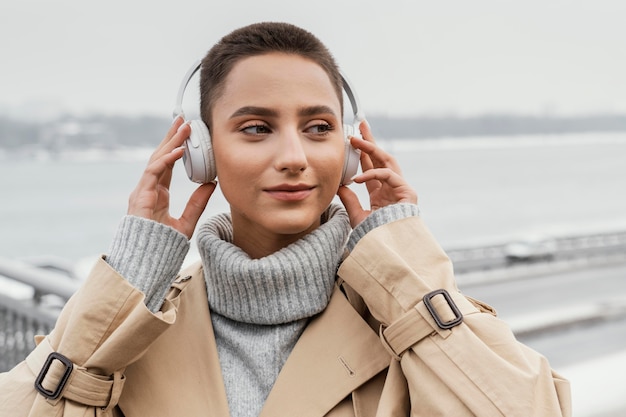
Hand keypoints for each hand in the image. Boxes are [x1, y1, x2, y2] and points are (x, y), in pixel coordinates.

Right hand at [127, 117, 215, 238]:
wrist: (147, 261)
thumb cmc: (163, 245)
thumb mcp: (186, 221)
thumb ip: (197, 203)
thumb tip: (211, 184)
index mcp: (158, 192)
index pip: (167, 163)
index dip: (177, 147)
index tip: (187, 132)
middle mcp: (148, 188)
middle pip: (160, 156)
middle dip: (172, 137)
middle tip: (184, 119)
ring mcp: (142, 191)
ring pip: (156, 159)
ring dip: (170, 142)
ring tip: (183, 128)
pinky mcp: (140, 196)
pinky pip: (153, 173)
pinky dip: (165, 161)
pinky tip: (178, 151)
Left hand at [337, 120, 417, 227]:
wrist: (386, 249)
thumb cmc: (374, 236)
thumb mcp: (356, 215)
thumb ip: (349, 199)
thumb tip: (338, 185)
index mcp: (381, 193)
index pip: (371, 167)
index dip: (362, 153)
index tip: (351, 140)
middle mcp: (392, 188)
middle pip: (381, 158)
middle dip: (370, 141)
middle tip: (360, 125)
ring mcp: (401, 189)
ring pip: (387, 160)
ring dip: (372, 147)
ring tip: (357, 138)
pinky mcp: (407, 192)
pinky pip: (389, 175)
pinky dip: (373, 174)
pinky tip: (358, 178)